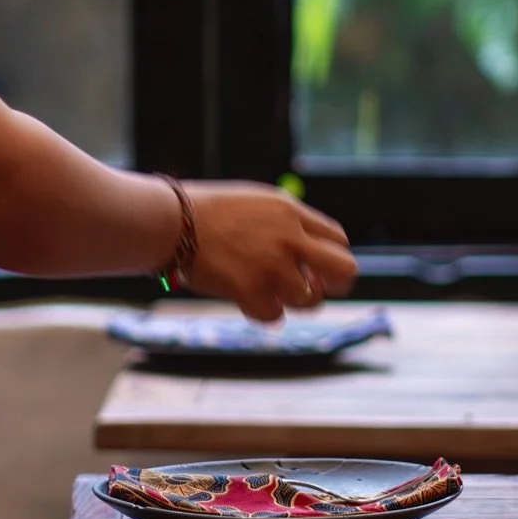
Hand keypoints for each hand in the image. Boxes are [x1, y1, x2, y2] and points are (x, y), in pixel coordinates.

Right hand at [182, 183, 356, 321]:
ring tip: (270, 292)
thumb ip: (287, 222)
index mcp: (291, 212)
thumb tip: (308, 248)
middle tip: (316, 287)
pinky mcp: (250, 290)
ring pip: (309, 300)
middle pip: (344, 270)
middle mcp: (288, 239)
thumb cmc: (208, 210)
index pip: (337, 240)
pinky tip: (247, 300)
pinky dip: (262, 312)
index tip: (317, 266)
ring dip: (293, 300)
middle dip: (337, 283)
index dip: (332, 257)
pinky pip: (274, 315)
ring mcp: (271, 266)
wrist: (173, 222)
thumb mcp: (258, 202)